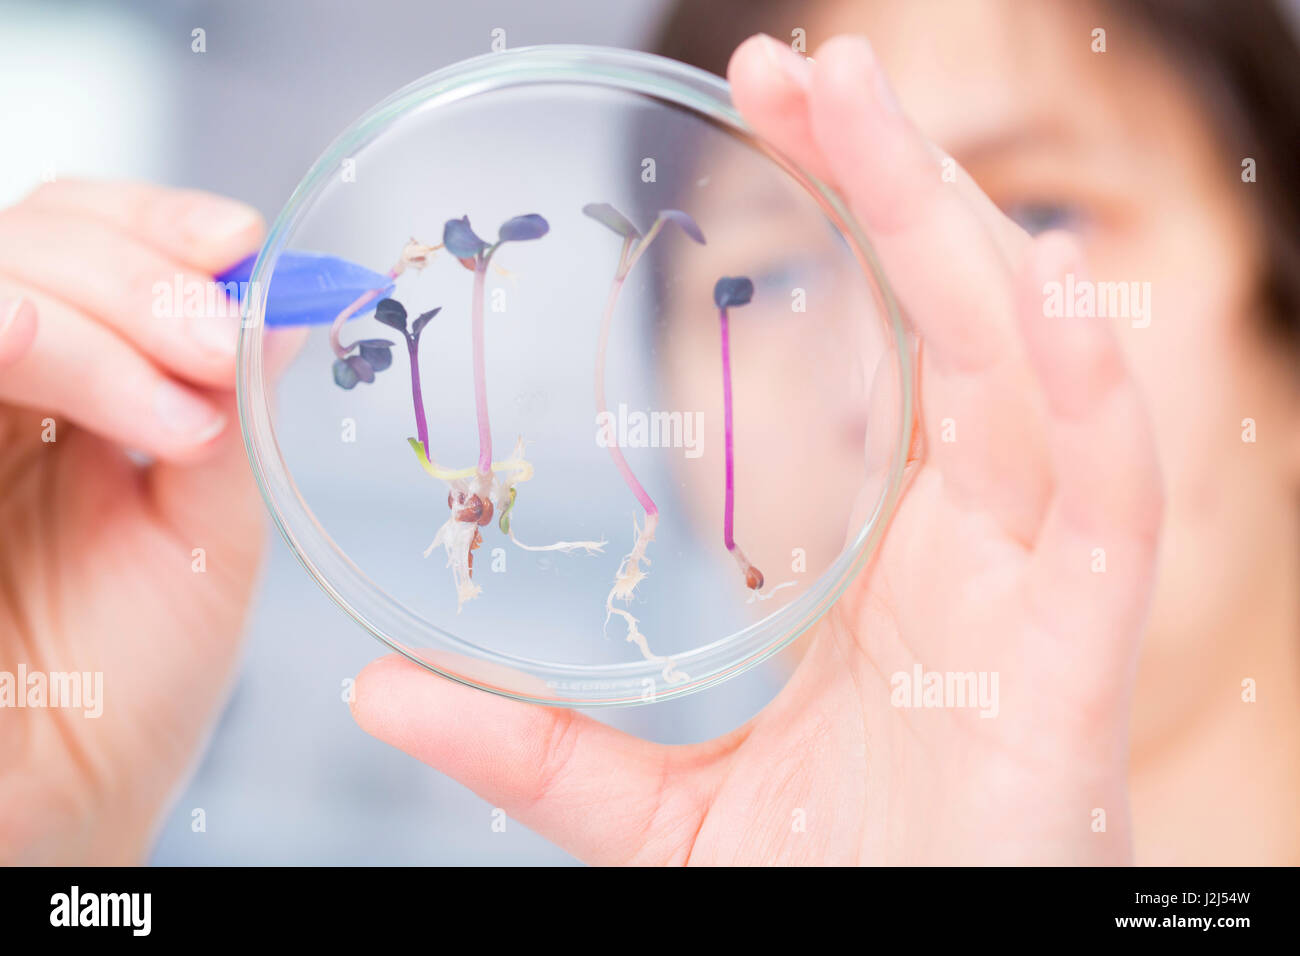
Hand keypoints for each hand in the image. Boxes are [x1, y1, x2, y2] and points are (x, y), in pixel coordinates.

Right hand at [0, 181, 271, 861]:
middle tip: (211, 347)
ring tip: (175, 412)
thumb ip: (231, 413)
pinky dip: (9, 337)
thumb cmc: (129, 681)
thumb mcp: (208, 532)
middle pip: (31, 240)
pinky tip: (72, 378)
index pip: (88, 241)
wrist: (63, 796)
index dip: (154, 222)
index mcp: (74, 389)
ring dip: (84, 315)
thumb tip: (284, 300)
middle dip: (134, 276)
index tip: (238, 245)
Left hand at [352, 35, 1161, 863]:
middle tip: (802, 68)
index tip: (754, 130)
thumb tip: (380, 692)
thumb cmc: (825, 897)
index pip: (877, 362)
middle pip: (942, 327)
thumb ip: (536, 749)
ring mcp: (1029, 593)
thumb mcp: (656, 812)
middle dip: (884, 184)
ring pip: (1023, 377)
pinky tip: (1040, 290)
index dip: (834, 237)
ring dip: (956, 232)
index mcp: (887, 565)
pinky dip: (1089, 397)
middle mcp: (969, 551)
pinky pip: (1108, 504)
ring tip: (870, 107)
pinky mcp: (1075, 660)